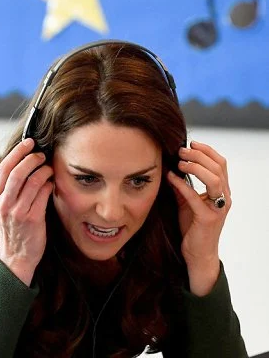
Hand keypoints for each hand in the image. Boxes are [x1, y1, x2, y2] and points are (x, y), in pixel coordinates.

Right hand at [0, 138, 52, 285]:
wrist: (16, 256)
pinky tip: (51, 183)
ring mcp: (18, 211)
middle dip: (32, 158)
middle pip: (18, 172)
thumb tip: (25, 162)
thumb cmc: (14, 228)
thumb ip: (10, 187)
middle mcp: (4, 203)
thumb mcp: (4, 206)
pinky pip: (43, 194)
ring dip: (44, 170)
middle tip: (42, 154)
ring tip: (49, 168)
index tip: (29, 143)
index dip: (17, 152)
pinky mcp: (32, 219)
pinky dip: (49, 185)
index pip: (4, 168)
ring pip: (32, 181)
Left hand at [167, 141, 230, 295]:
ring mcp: (218, 208)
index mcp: (222, 191)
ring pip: (214, 179)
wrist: (197, 253)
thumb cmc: (192, 227)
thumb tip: (171, 168)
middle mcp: (224, 198)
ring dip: (196, 167)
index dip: (207, 151)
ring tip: (180, 162)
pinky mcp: (208, 219)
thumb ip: (182, 186)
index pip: (220, 164)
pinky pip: (196, 197)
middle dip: (199, 155)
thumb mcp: (186, 202)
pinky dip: (182, 185)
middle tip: (181, 150)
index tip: (191, 142)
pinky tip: (171, 177)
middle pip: (218, 167)